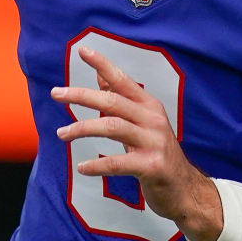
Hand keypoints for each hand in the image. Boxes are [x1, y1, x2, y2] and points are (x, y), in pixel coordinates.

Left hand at [51, 46, 222, 240]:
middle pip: (112, 101)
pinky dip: (97, 164)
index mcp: (149, 106)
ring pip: (112, 127)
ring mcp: (154, 142)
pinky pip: (118, 163)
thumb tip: (100, 77)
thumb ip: (121, 101)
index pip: (122, 80)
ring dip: (82, 128)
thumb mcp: (142, 123)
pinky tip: (82, 167)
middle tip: (56, 93)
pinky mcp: (152, 166)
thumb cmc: (157, 153)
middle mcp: (153, 119)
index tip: (82, 51)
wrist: (185, 189)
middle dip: (81, 95)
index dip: (103, 65)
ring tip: (61, 133)